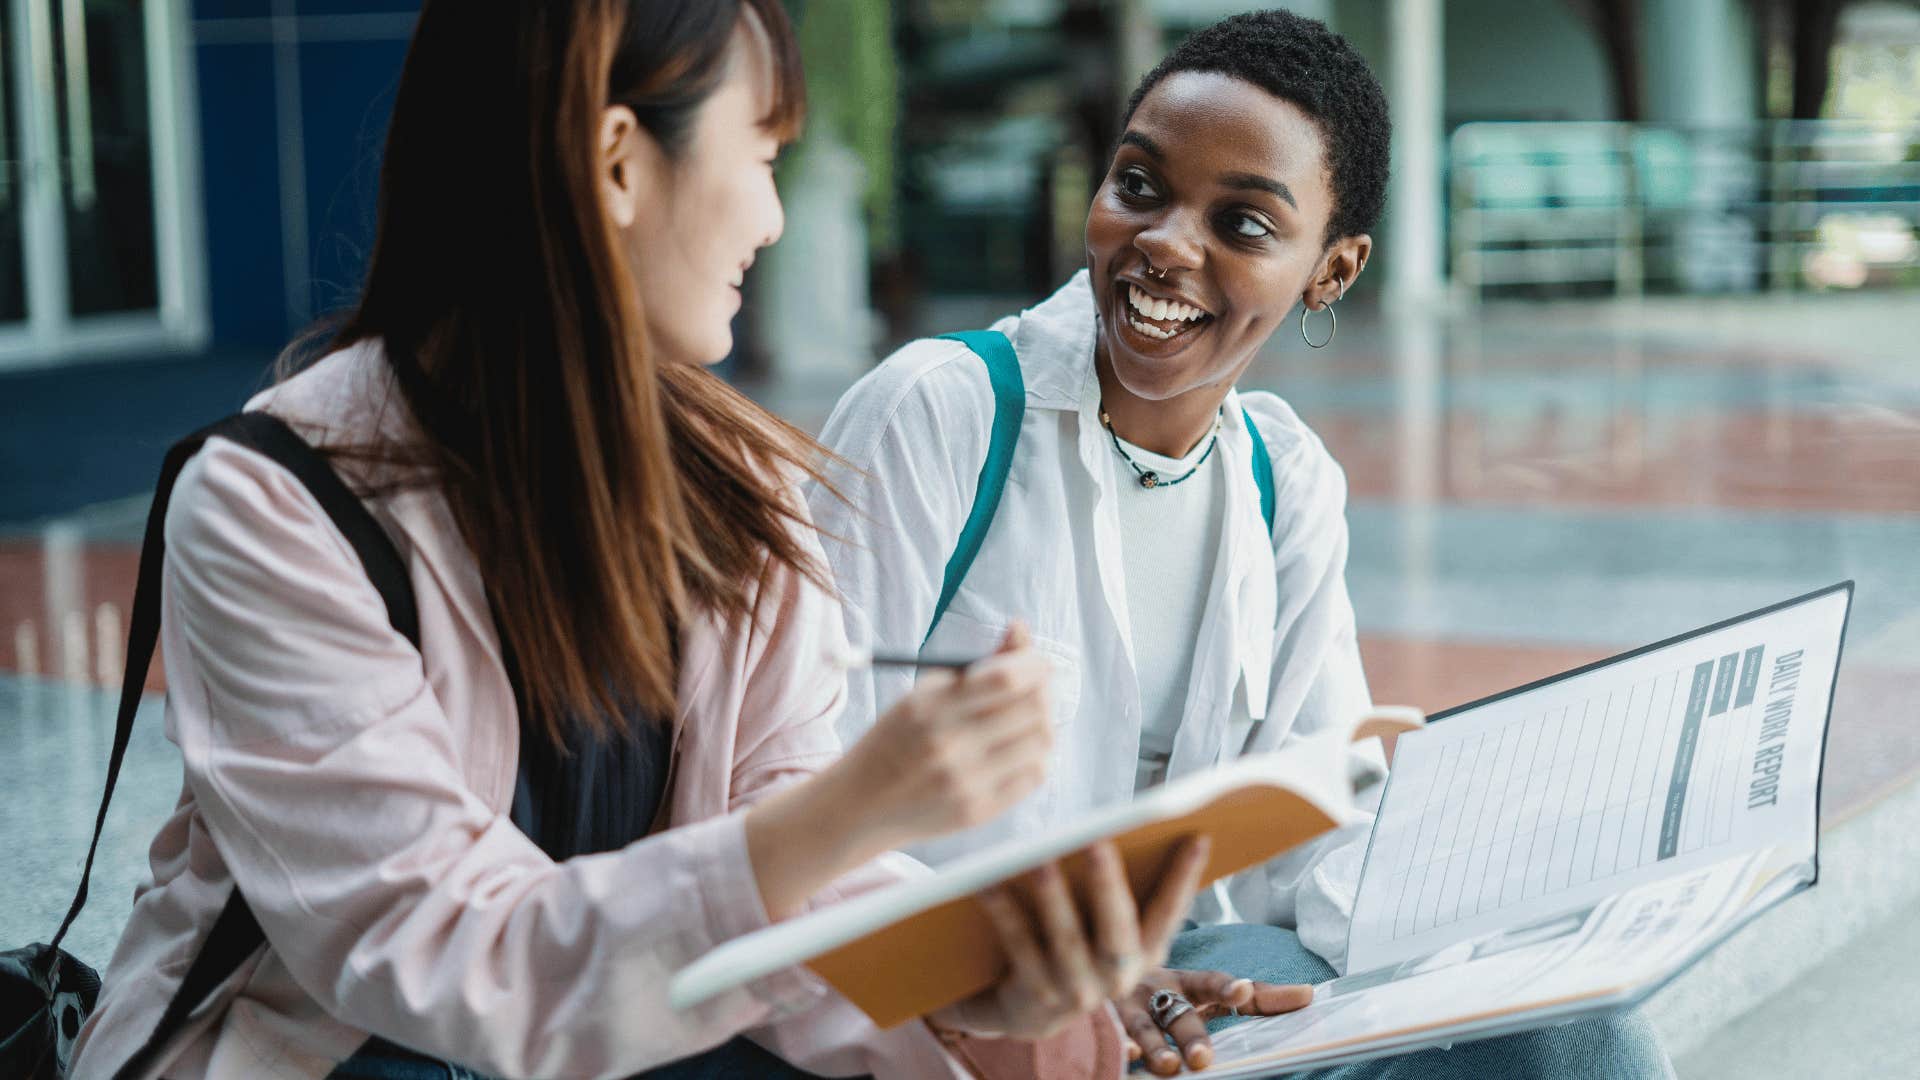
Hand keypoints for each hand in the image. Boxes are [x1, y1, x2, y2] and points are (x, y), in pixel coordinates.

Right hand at [840, 623, 1053, 849]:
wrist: (860, 803)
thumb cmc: (899, 738)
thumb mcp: (923, 693)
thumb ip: (978, 665)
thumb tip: (1020, 628)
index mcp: (930, 707)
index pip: (1005, 678)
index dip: (1034, 664)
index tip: (1039, 661)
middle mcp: (947, 745)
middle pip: (1031, 709)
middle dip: (1043, 691)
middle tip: (1039, 688)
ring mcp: (964, 782)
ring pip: (1040, 742)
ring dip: (1042, 723)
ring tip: (1027, 719)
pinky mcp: (977, 811)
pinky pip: (1033, 776)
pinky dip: (1036, 756)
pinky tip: (1020, 749)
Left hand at [928, 836, 1211, 1041]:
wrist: (1024, 1012)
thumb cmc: (1072, 947)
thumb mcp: (1105, 929)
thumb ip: (1119, 891)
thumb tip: (1136, 828)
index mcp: (1143, 957)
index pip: (1169, 915)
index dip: (1185, 878)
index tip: (1197, 836)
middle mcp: (1116, 980)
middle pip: (1116, 932)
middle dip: (1108, 885)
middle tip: (1098, 842)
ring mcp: (1074, 992)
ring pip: (1064, 941)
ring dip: (1054, 899)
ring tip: (1040, 860)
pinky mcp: (1033, 996)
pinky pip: (1018, 947)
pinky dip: (1004, 912)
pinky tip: (988, 883)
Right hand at [1116, 968, 1312, 1074]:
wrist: (1100, 975)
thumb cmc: (1168, 993)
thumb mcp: (1207, 992)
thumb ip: (1258, 997)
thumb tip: (1308, 995)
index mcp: (1184, 980)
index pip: (1208, 982)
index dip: (1225, 987)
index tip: (1242, 991)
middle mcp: (1153, 989)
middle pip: (1175, 1011)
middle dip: (1190, 1034)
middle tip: (1204, 1058)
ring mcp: (1124, 1006)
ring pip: (1140, 1026)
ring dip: (1153, 1046)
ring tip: (1169, 1068)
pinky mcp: (1101, 1022)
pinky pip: (1108, 1035)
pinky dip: (1116, 1046)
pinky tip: (1123, 1057)